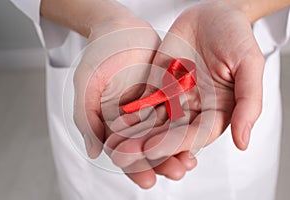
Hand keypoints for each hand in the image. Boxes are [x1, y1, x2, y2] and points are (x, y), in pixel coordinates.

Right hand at [73, 12, 196, 187]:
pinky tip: (195, 140)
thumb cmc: (97, 55)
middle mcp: (132, 120)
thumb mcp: (86, 85)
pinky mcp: (166, 96)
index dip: (135, 168)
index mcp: (111, 123)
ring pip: (164, 135)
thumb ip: (86, 118)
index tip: (147, 180)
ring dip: (177, 152)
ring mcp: (150, 109)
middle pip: (147, 148)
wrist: (119, 29)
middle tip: (175, 174)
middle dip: (161, 163)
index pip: (123, 152)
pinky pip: (177, 115)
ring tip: (188, 164)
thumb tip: (92, 152)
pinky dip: (185, 128)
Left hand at [106, 0, 263, 169]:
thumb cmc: (235, 35)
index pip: (195, 135)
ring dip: (135, 135)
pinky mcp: (159, 85)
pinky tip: (115, 121)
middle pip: (170, 134)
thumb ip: (248, 102)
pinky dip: (131, 114)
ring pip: (153, 122)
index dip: (174, 144)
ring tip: (114, 145)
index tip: (153, 149)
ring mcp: (175, 98)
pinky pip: (144, 102)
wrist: (212, 13)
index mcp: (217, 111)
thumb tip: (243, 141)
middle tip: (124, 155)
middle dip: (147, 145)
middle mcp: (194, 109)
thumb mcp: (249, 64)